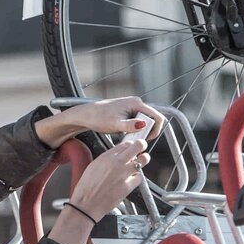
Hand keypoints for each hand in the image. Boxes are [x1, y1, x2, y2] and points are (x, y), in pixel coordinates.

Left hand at [34, 97, 166, 148]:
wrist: (87, 115)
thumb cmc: (99, 118)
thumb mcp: (115, 124)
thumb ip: (130, 125)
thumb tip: (143, 125)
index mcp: (136, 103)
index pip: (157, 117)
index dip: (155, 130)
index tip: (146, 140)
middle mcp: (136, 103)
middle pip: (152, 119)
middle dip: (147, 131)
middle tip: (135, 140)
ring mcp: (133, 107)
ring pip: (145, 122)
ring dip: (140, 132)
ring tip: (128, 138)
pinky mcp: (128, 112)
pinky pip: (138, 122)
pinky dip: (135, 130)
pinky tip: (125, 135)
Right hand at [68, 139, 150, 218]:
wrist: (86, 204)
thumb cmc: (86, 188)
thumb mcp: (93, 167)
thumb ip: (106, 159)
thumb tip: (117, 156)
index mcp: (106, 157)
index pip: (125, 144)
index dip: (130, 145)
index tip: (132, 147)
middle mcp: (116, 163)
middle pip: (137, 146)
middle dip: (142, 145)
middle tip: (142, 147)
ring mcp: (123, 174)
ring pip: (143, 160)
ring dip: (143, 160)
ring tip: (142, 161)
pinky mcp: (128, 186)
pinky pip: (139, 177)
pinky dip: (137, 177)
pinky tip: (132, 178)